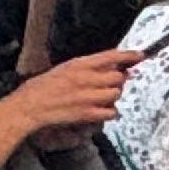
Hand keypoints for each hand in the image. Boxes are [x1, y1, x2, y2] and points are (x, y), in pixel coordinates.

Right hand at [10, 46, 140, 136]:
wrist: (28, 106)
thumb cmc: (44, 87)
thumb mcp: (65, 69)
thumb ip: (88, 67)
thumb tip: (114, 67)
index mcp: (78, 64)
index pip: (110, 56)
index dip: (127, 56)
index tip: (139, 55)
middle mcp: (85, 79)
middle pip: (118, 77)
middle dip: (118, 80)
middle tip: (109, 84)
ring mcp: (86, 97)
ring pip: (115, 94)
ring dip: (112, 96)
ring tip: (100, 98)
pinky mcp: (86, 114)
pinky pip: (111, 112)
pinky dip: (109, 112)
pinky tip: (99, 110)